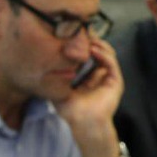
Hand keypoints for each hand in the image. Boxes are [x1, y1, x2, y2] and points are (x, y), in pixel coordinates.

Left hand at [53, 40, 123, 156]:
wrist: (84, 124)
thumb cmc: (71, 111)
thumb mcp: (58, 91)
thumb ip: (54, 79)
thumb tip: (42, 66)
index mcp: (88, 77)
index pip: (87, 56)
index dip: (81, 45)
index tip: (72, 36)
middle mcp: (99, 75)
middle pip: (98, 51)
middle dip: (90, 41)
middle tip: (81, 32)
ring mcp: (108, 77)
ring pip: (107, 54)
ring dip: (98, 45)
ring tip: (87, 39)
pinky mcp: (115, 81)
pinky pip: (111, 63)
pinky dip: (104, 54)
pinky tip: (93, 50)